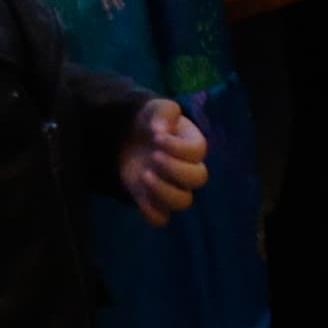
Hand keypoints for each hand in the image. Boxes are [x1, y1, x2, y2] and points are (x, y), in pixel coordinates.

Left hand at [118, 98, 208, 225]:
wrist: (129, 138)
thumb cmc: (148, 122)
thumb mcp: (156, 109)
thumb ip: (163, 112)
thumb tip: (161, 130)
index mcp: (193, 145)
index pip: (198, 151)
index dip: (178, 147)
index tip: (156, 137)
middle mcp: (188, 169)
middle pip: (198, 178)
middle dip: (174, 169)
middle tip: (153, 156)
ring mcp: (172, 188)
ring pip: (183, 202)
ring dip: (163, 191)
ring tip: (144, 174)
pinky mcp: (154, 202)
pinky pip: (161, 218)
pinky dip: (151, 212)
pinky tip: (139, 197)